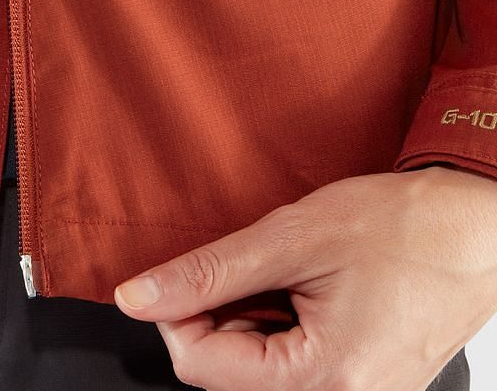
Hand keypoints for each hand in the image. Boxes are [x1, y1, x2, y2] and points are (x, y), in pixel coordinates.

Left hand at [113, 164, 496, 390]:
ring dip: (252, 317)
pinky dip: (281, 323)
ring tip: (290, 273)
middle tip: (255, 263)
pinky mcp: (365, 382)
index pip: (199, 368)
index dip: (178, 311)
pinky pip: (295, 364)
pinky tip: (306, 288)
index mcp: (325, 380)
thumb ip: (208, 273)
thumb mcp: (291, 237)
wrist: (476, 225)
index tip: (190, 272)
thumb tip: (138, 297)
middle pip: (228, 373)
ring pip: (259, 368)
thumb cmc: (404, 227)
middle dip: (221, 313)